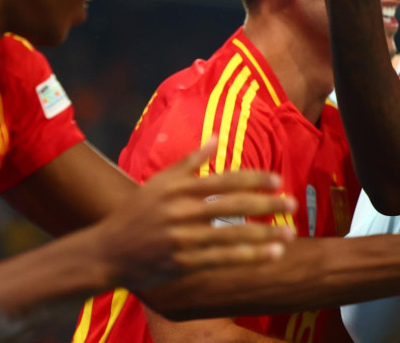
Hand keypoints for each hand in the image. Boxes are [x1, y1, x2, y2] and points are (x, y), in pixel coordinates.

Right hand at [92, 140, 296, 289]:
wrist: (106, 252)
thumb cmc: (136, 213)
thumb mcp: (159, 182)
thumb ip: (190, 161)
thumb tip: (216, 137)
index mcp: (178, 190)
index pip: (223, 180)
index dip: (253, 179)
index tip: (277, 179)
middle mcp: (181, 213)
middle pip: (232, 207)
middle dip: (266, 205)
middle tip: (293, 203)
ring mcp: (182, 240)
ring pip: (231, 236)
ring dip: (264, 235)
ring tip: (290, 233)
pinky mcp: (183, 264)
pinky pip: (222, 260)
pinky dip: (249, 257)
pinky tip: (271, 255)